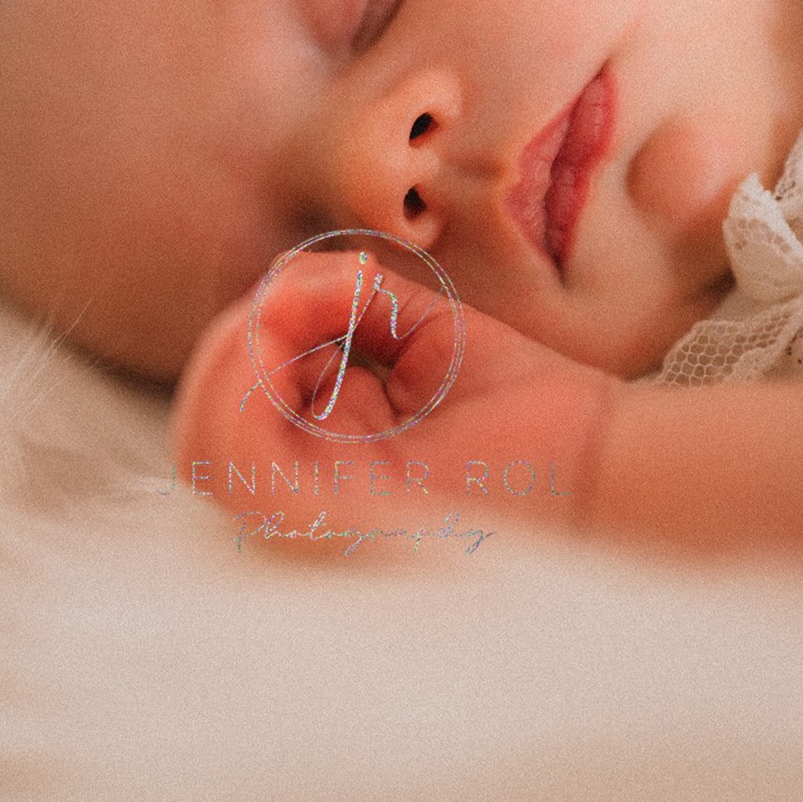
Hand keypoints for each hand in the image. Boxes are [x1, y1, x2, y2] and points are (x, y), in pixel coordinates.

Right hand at [171, 250, 614, 558]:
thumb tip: (287, 281)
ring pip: (204, 445)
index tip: (345, 278)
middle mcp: (306, 505)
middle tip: (307, 289)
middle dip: (236, 341)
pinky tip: (306, 321)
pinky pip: (233, 456)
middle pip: (203, 430)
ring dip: (236, 354)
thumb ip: (347, 307)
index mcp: (326, 465)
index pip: (234, 411)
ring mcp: (310, 523)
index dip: (259, 334)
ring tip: (302, 302)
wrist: (599, 456)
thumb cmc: (528, 408)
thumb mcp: (422, 335)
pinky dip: (247, 371)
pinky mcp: (328, 520)